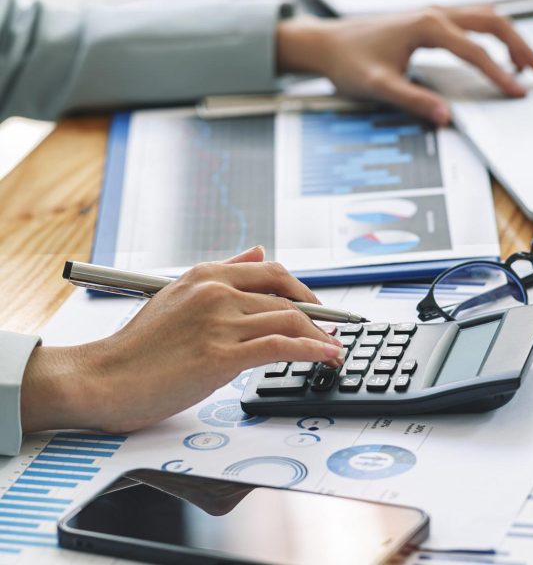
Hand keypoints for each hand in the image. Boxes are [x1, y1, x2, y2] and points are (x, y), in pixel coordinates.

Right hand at [19, 246, 344, 434]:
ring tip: (334, 349)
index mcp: (206, 275)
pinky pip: (280, 346)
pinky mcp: (221, 355)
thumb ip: (222, 271)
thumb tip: (257, 250)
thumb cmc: (137, 347)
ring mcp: (219, 322)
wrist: (102, 379)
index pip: (271, 272)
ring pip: (289, 319)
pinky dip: (312, 350)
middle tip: (332, 331)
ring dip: (321, 336)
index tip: (317, 307)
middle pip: (286, 296)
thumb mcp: (177, 295)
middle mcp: (216, 292)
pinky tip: (327, 356)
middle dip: (318, 315)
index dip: (303, 290)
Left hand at [277, 6, 532, 124]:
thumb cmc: (349, 61)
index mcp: (427, 26)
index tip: (517, 93)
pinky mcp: (431, 19)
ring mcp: (434, 13)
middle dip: (521, 46)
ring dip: (511, 37)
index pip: (476, 51)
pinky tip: (498, 53)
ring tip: (528, 65)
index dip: (500, 74)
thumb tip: (445, 116)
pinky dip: (494, 35)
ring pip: (486, 18)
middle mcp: (435, 13)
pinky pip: (474, 21)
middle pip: (493, 23)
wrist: (328, 43)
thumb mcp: (378, 87)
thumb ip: (414, 101)